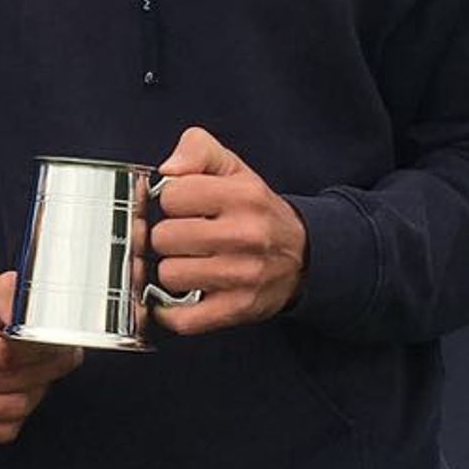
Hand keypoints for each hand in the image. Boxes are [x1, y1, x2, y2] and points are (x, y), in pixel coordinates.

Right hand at [0, 272, 81, 446]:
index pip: (4, 354)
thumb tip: (35, 313)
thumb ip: (12, 295)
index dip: (38, 349)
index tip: (61, 341)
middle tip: (65, 353)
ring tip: (43, 368)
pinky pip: (6, 430)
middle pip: (11, 382)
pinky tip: (22, 389)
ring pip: (14, 408)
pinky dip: (22, 412)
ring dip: (38, 388)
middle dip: (46, 367)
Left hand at [147, 126, 308, 336]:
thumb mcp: (232, 166)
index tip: (184, 206)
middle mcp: (246, 235)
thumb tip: (167, 170)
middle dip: (167, 236)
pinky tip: (178, 296)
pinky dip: (171, 311)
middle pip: (164, 238)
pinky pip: (184, 319)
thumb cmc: (255, 209)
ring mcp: (243, 276)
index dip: (171, 200)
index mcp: (242, 195)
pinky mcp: (238, 309)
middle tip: (184, 237)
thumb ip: (196, 149)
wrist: (304, 255)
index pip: (171, 196)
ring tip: (189, 262)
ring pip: (169, 275)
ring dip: (172, 270)